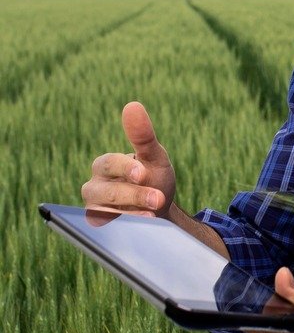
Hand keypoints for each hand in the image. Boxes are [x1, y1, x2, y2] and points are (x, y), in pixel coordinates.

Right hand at [81, 101, 175, 217]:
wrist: (159, 208)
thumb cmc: (153, 177)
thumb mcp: (154, 156)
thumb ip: (143, 135)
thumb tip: (132, 105)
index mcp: (106, 164)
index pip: (109, 163)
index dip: (125, 168)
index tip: (143, 174)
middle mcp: (95, 184)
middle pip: (106, 190)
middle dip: (134, 194)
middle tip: (157, 198)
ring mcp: (95, 206)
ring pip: (102, 209)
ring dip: (129, 212)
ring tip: (152, 213)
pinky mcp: (99, 224)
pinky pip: (102, 226)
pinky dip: (119, 225)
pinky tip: (139, 225)